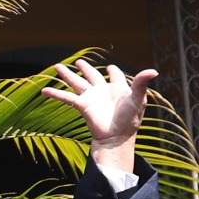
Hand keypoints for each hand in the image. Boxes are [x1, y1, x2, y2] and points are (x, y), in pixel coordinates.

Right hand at [41, 59, 157, 178]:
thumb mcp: (138, 99)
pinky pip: (67, 97)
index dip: (113, 72)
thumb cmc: (130, 120)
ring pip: (76, 82)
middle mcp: (103, 92)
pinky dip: (55, 93)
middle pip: (92, 76)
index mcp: (118, 89)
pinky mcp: (83, 106)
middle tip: (79, 62)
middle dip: (85, 68)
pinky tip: (44, 90)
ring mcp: (91, 98)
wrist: (116, 137)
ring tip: (57, 66)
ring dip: (67, 75)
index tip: (110, 68)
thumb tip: (154, 71)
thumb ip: (142, 83)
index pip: (115, 76)